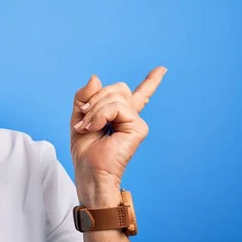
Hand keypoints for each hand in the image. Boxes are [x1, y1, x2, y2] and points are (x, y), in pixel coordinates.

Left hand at [70, 66, 166, 205]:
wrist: (89, 171)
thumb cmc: (85, 149)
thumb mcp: (79, 116)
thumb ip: (85, 96)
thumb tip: (96, 78)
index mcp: (119, 114)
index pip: (137, 94)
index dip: (151, 81)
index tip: (162, 69)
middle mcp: (131, 116)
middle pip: (116, 88)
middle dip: (94, 100)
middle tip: (83, 121)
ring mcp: (136, 121)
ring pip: (114, 96)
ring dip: (93, 111)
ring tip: (87, 128)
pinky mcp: (138, 128)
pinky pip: (116, 107)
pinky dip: (100, 116)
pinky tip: (96, 128)